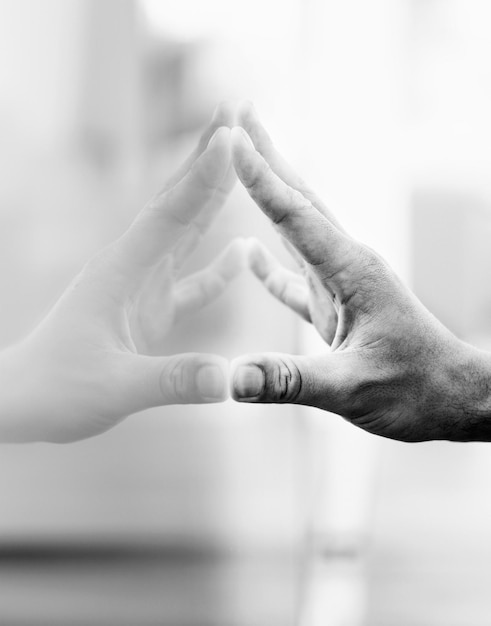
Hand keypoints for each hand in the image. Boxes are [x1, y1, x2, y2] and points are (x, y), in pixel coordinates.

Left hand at [0, 104, 242, 442]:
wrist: (28, 399)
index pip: (171, 213)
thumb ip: (173, 381)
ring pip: (185, 232)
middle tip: (238, 117)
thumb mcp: (115, 389)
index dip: (204, 176)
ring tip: (242, 166)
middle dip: (208, 162)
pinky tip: (240, 251)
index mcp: (122, 272)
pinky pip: (191, 279)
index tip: (232, 135)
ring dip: (212, 198)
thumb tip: (230, 379)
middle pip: (179, 204)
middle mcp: (134, 268)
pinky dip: (218, 266)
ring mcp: (142, 286)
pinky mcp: (149, 308)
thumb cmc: (58, 392)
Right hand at [230, 102, 490, 442]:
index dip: (261, 179)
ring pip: (296, 229)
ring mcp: (340, 283)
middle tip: (239, 116)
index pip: (296, 216)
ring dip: (270, 194)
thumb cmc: (414, 390)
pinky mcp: (336, 305)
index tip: (233, 139)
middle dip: (268, 157)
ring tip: (246, 162)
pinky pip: (295, 275)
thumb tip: (233, 379)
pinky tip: (251, 254)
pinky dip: (271, 263)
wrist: (450, 395)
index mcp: (351, 272)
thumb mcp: (351, 389)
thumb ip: (291, 380)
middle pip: (298, 201)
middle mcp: (345, 266)